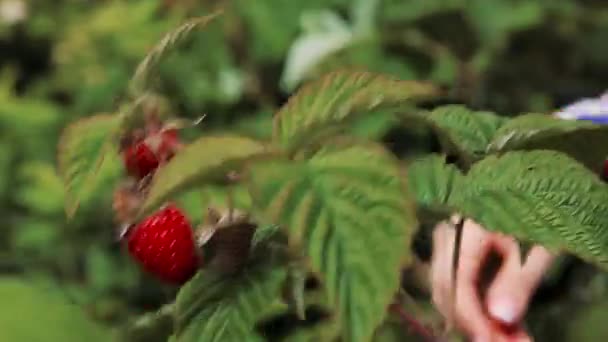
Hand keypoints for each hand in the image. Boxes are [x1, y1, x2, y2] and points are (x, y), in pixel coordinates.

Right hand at [430, 217, 554, 341]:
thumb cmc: (536, 206)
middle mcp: (447, 232)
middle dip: (472, 324)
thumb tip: (500, 318)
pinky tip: (492, 319)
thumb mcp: (537, 244)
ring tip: (503, 335)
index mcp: (467, 228)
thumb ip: (518, 281)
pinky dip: (469, 304)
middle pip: (444, 289)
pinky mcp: (450, 247)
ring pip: (444, 288)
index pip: (459, 283)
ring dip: (470, 317)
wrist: (530, 179)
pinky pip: (451, 281)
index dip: (475, 319)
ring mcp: (445, 238)